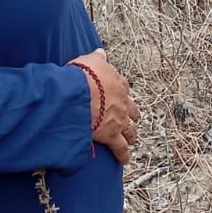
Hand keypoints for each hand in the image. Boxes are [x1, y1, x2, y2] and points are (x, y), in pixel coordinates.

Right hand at [69, 50, 139, 164]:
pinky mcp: (112, 135)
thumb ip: (97, 58)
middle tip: (128, 119)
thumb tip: (101, 52)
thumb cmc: (83, 76)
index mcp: (118, 84)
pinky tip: (125, 160)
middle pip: (132, 110)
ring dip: (130, 133)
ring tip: (130, 138)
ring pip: (130, 129)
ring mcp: (119, 120)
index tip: (118, 96)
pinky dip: (123, 155)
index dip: (120, 93)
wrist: (79, 94)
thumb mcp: (90, 60)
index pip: (123, 88)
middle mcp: (123, 102)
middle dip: (130, 115)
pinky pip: (120, 148)